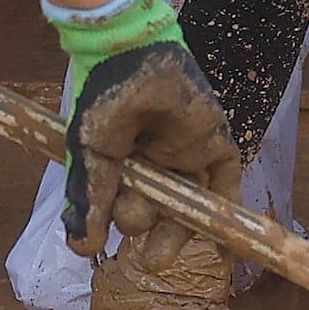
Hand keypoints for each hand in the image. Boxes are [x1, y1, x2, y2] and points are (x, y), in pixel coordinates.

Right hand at [55, 24, 242, 257]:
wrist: (130, 53)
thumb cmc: (104, 99)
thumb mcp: (91, 155)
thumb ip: (90, 200)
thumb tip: (83, 249)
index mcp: (124, 163)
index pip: (126, 204)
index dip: (120, 226)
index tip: (102, 246)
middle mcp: (156, 163)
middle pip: (158, 211)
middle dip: (146, 231)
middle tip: (134, 236)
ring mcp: (186, 156)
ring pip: (187, 206)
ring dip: (176, 234)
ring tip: (156, 256)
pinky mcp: (214, 145)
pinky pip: (224, 186)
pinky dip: (226, 217)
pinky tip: (225, 249)